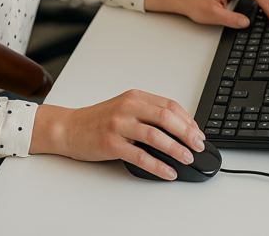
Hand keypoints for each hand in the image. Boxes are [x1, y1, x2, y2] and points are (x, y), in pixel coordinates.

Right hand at [30, 90, 205, 179]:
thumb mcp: (125, 108)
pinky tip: (167, 171)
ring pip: (156, 136)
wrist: (69, 127)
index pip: (169, 105)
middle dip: (187, 134)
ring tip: (187, 159)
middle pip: (166, 118)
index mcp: (135, 97)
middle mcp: (128, 107)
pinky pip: (140, 155)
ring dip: (176, 149)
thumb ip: (148, 114)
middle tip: (198, 146)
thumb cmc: (98, 120)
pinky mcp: (111, 143)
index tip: (198, 133)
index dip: (188, 120)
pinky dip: (158, 165)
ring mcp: (118, 124)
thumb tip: (178, 129)